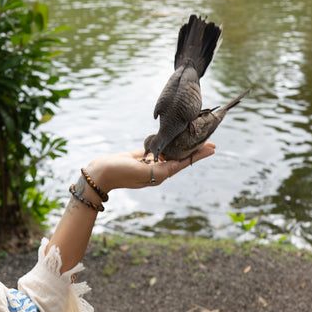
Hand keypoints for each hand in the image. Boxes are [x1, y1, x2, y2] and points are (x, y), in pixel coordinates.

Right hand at [85, 142, 215, 194]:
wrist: (99, 174)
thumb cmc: (119, 173)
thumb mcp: (141, 173)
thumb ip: (158, 169)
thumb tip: (174, 165)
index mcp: (160, 174)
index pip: (184, 162)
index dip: (198, 154)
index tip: (212, 148)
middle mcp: (157, 170)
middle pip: (181, 157)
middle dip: (195, 148)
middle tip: (209, 140)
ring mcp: (149, 163)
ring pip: (171, 152)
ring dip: (183, 145)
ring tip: (193, 136)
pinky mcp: (140, 157)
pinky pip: (157, 148)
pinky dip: (166, 143)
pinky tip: (172, 137)